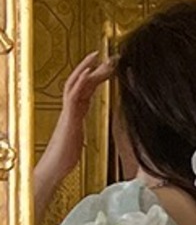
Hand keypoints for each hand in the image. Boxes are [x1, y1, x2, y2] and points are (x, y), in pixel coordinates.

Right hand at [37, 51, 113, 189]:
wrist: (54, 168)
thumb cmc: (65, 158)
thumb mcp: (80, 141)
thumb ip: (82, 132)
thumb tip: (86, 132)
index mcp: (76, 112)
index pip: (87, 88)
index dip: (96, 75)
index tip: (108, 65)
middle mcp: (71, 108)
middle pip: (83, 82)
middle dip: (96, 67)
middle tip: (111, 55)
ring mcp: (69, 111)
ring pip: (77, 84)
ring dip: (89, 68)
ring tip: (101, 56)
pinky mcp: (69, 117)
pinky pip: (73, 95)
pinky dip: (81, 82)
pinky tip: (89, 71)